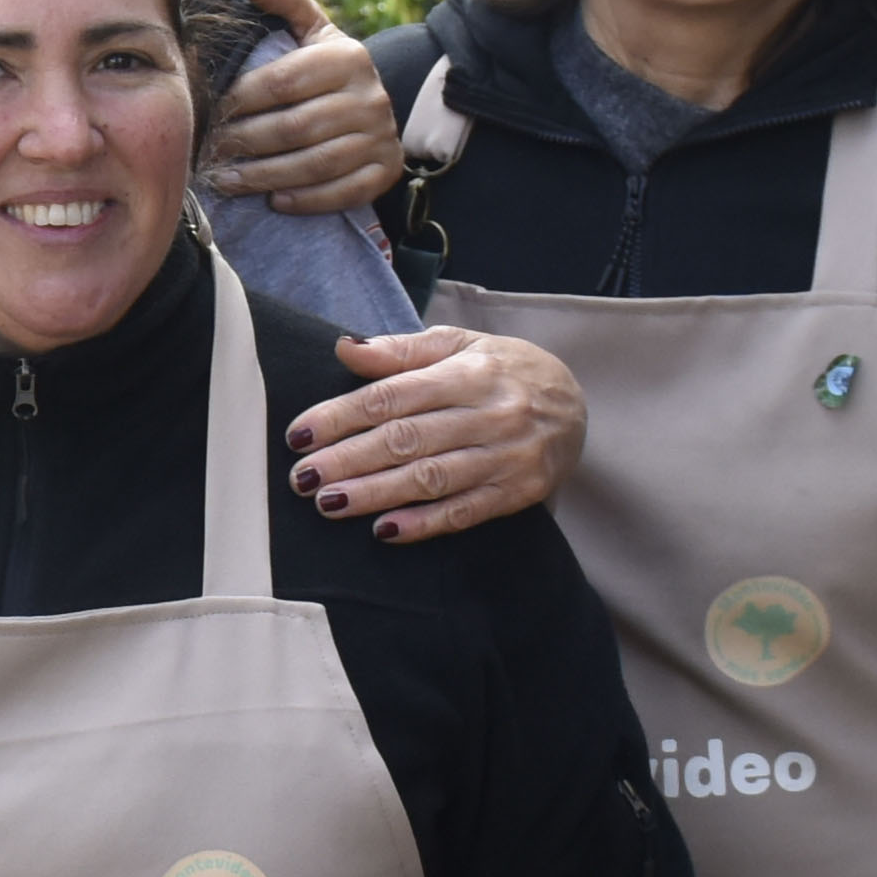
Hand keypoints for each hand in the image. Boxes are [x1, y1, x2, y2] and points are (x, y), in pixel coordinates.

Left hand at [194, 0, 403, 221]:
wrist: (374, 106)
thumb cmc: (326, 69)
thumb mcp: (312, 32)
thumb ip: (286, 3)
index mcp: (348, 56)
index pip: (280, 82)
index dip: (239, 100)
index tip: (209, 113)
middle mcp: (371, 96)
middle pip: (294, 127)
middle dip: (244, 143)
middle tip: (209, 153)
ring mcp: (382, 136)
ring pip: (314, 164)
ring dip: (264, 177)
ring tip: (227, 181)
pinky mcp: (386, 170)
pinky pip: (342, 192)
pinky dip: (305, 199)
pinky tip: (274, 200)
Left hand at [281, 319, 583, 536]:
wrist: (577, 402)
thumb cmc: (503, 371)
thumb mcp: (458, 346)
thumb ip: (401, 351)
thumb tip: (345, 347)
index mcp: (469, 372)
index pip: (393, 395)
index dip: (342, 415)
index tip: (299, 434)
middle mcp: (490, 414)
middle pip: (407, 439)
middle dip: (349, 459)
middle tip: (302, 477)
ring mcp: (506, 456)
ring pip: (431, 478)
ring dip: (376, 494)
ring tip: (330, 503)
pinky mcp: (519, 492)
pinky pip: (465, 511)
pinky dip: (424, 524)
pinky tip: (385, 531)